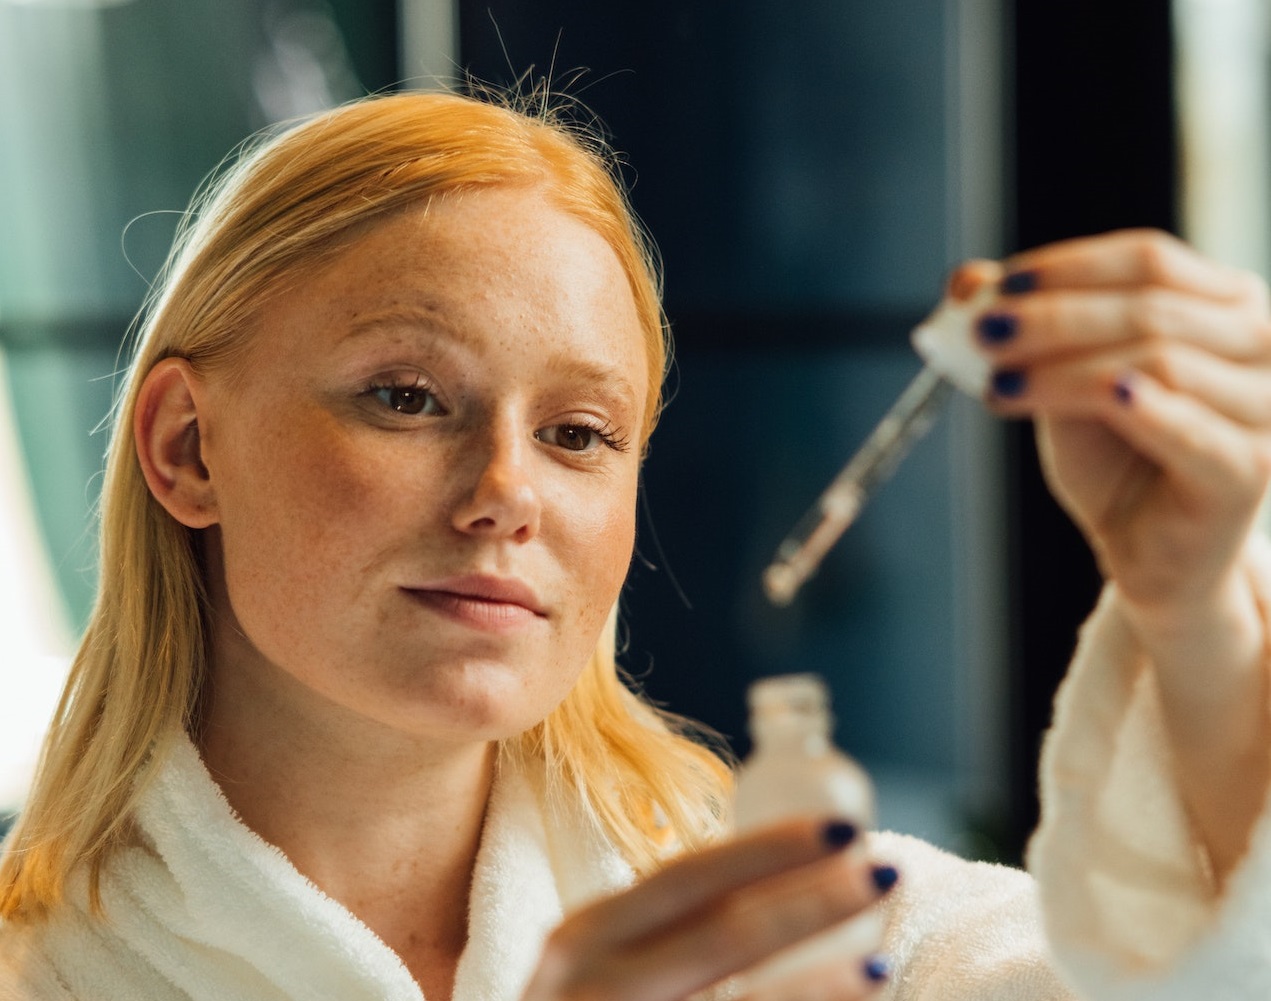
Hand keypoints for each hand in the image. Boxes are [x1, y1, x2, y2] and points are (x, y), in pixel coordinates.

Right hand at [520, 818, 895, 1000]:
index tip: (847, 829)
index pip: (692, 879)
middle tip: (885, 870)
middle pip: (718, 934)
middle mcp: (588, 979)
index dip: (772, 851)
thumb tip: (789, 897)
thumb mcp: (605, 967)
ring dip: (811, 990)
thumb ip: (671, 934)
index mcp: (588, 936)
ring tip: (879, 962)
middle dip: (809, 900)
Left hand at [966, 230, 1270, 612]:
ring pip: (1158, 360)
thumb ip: (1028, 329)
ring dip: (1065, 368)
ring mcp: (1264, 405)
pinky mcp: (1248, 468)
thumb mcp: (1062, 381)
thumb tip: (966, 281)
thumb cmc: (1117, 459)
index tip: (991, 287)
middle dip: (1053, 316)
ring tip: (1000, 385)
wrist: (1149, 551)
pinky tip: (1091, 399)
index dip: (1065, 267)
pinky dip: (1136, 408)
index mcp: (1225, 304)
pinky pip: (1187, 427)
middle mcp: (1261, 342)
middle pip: (1149, 307)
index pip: (1148, 258)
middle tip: (983, 333)